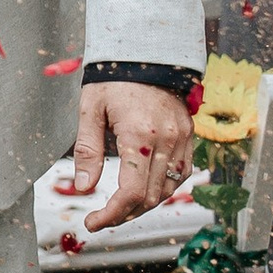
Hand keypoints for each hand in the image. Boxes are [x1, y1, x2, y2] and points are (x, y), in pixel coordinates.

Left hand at [66, 78, 196, 233]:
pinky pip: (181, 174)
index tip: (93, 222)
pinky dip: (163, 188)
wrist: (147, 50)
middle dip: (124, 214)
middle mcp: (166, 140)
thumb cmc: (115, 76)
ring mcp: (182, 138)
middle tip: (102, 218)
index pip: (130, 193)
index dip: (111, 215)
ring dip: (144, 205)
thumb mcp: (90, 110)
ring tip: (120, 207)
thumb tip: (83, 187)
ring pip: (169, 190)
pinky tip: (145, 190)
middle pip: (150, 198)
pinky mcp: (189, 135)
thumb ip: (87, 151)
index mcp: (139, 134)